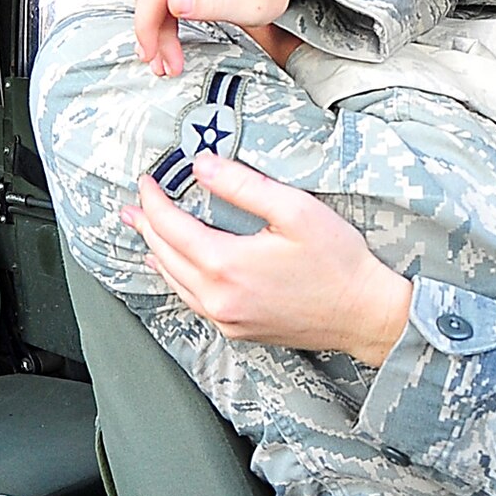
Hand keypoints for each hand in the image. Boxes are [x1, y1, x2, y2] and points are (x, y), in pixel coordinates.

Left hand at [122, 152, 412, 361]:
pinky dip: (175, 278)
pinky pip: (191, 300)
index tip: (148, 181)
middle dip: (147, 225)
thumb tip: (203, 166)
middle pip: (166, 255)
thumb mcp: (295, 210)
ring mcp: (226, 318)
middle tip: (133, 205)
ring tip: (144, 232)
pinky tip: (175, 268)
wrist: (362, 313)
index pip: (173, 226)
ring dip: (156, 251)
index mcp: (227, 265)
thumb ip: (244, 186)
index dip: (155, 200)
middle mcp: (218, 297)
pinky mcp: (237, 329)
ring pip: (174, 281)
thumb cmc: (337, 261)